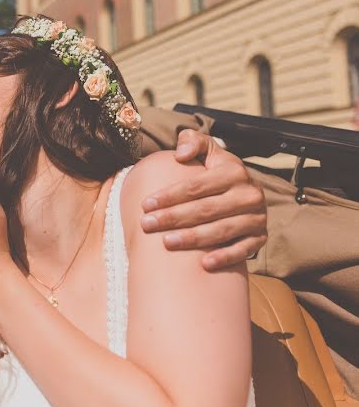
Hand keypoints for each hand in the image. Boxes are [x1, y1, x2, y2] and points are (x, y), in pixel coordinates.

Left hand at [141, 129, 267, 270]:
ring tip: (166, 243)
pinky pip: (242, 250)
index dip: (169, 195)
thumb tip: (180, 154)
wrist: (245, 193)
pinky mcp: (260, 238)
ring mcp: (256, 218)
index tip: (145, 204)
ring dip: (192, 238)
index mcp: (234, 171)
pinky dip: (224, 257)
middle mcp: (249, 195)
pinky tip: (203, 264)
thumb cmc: (217, 172)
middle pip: (205, 209)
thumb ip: (193, 142)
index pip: (196, 186)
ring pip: (221, 231)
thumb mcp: (208, 151)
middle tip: (147, 225)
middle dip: (173, 218)